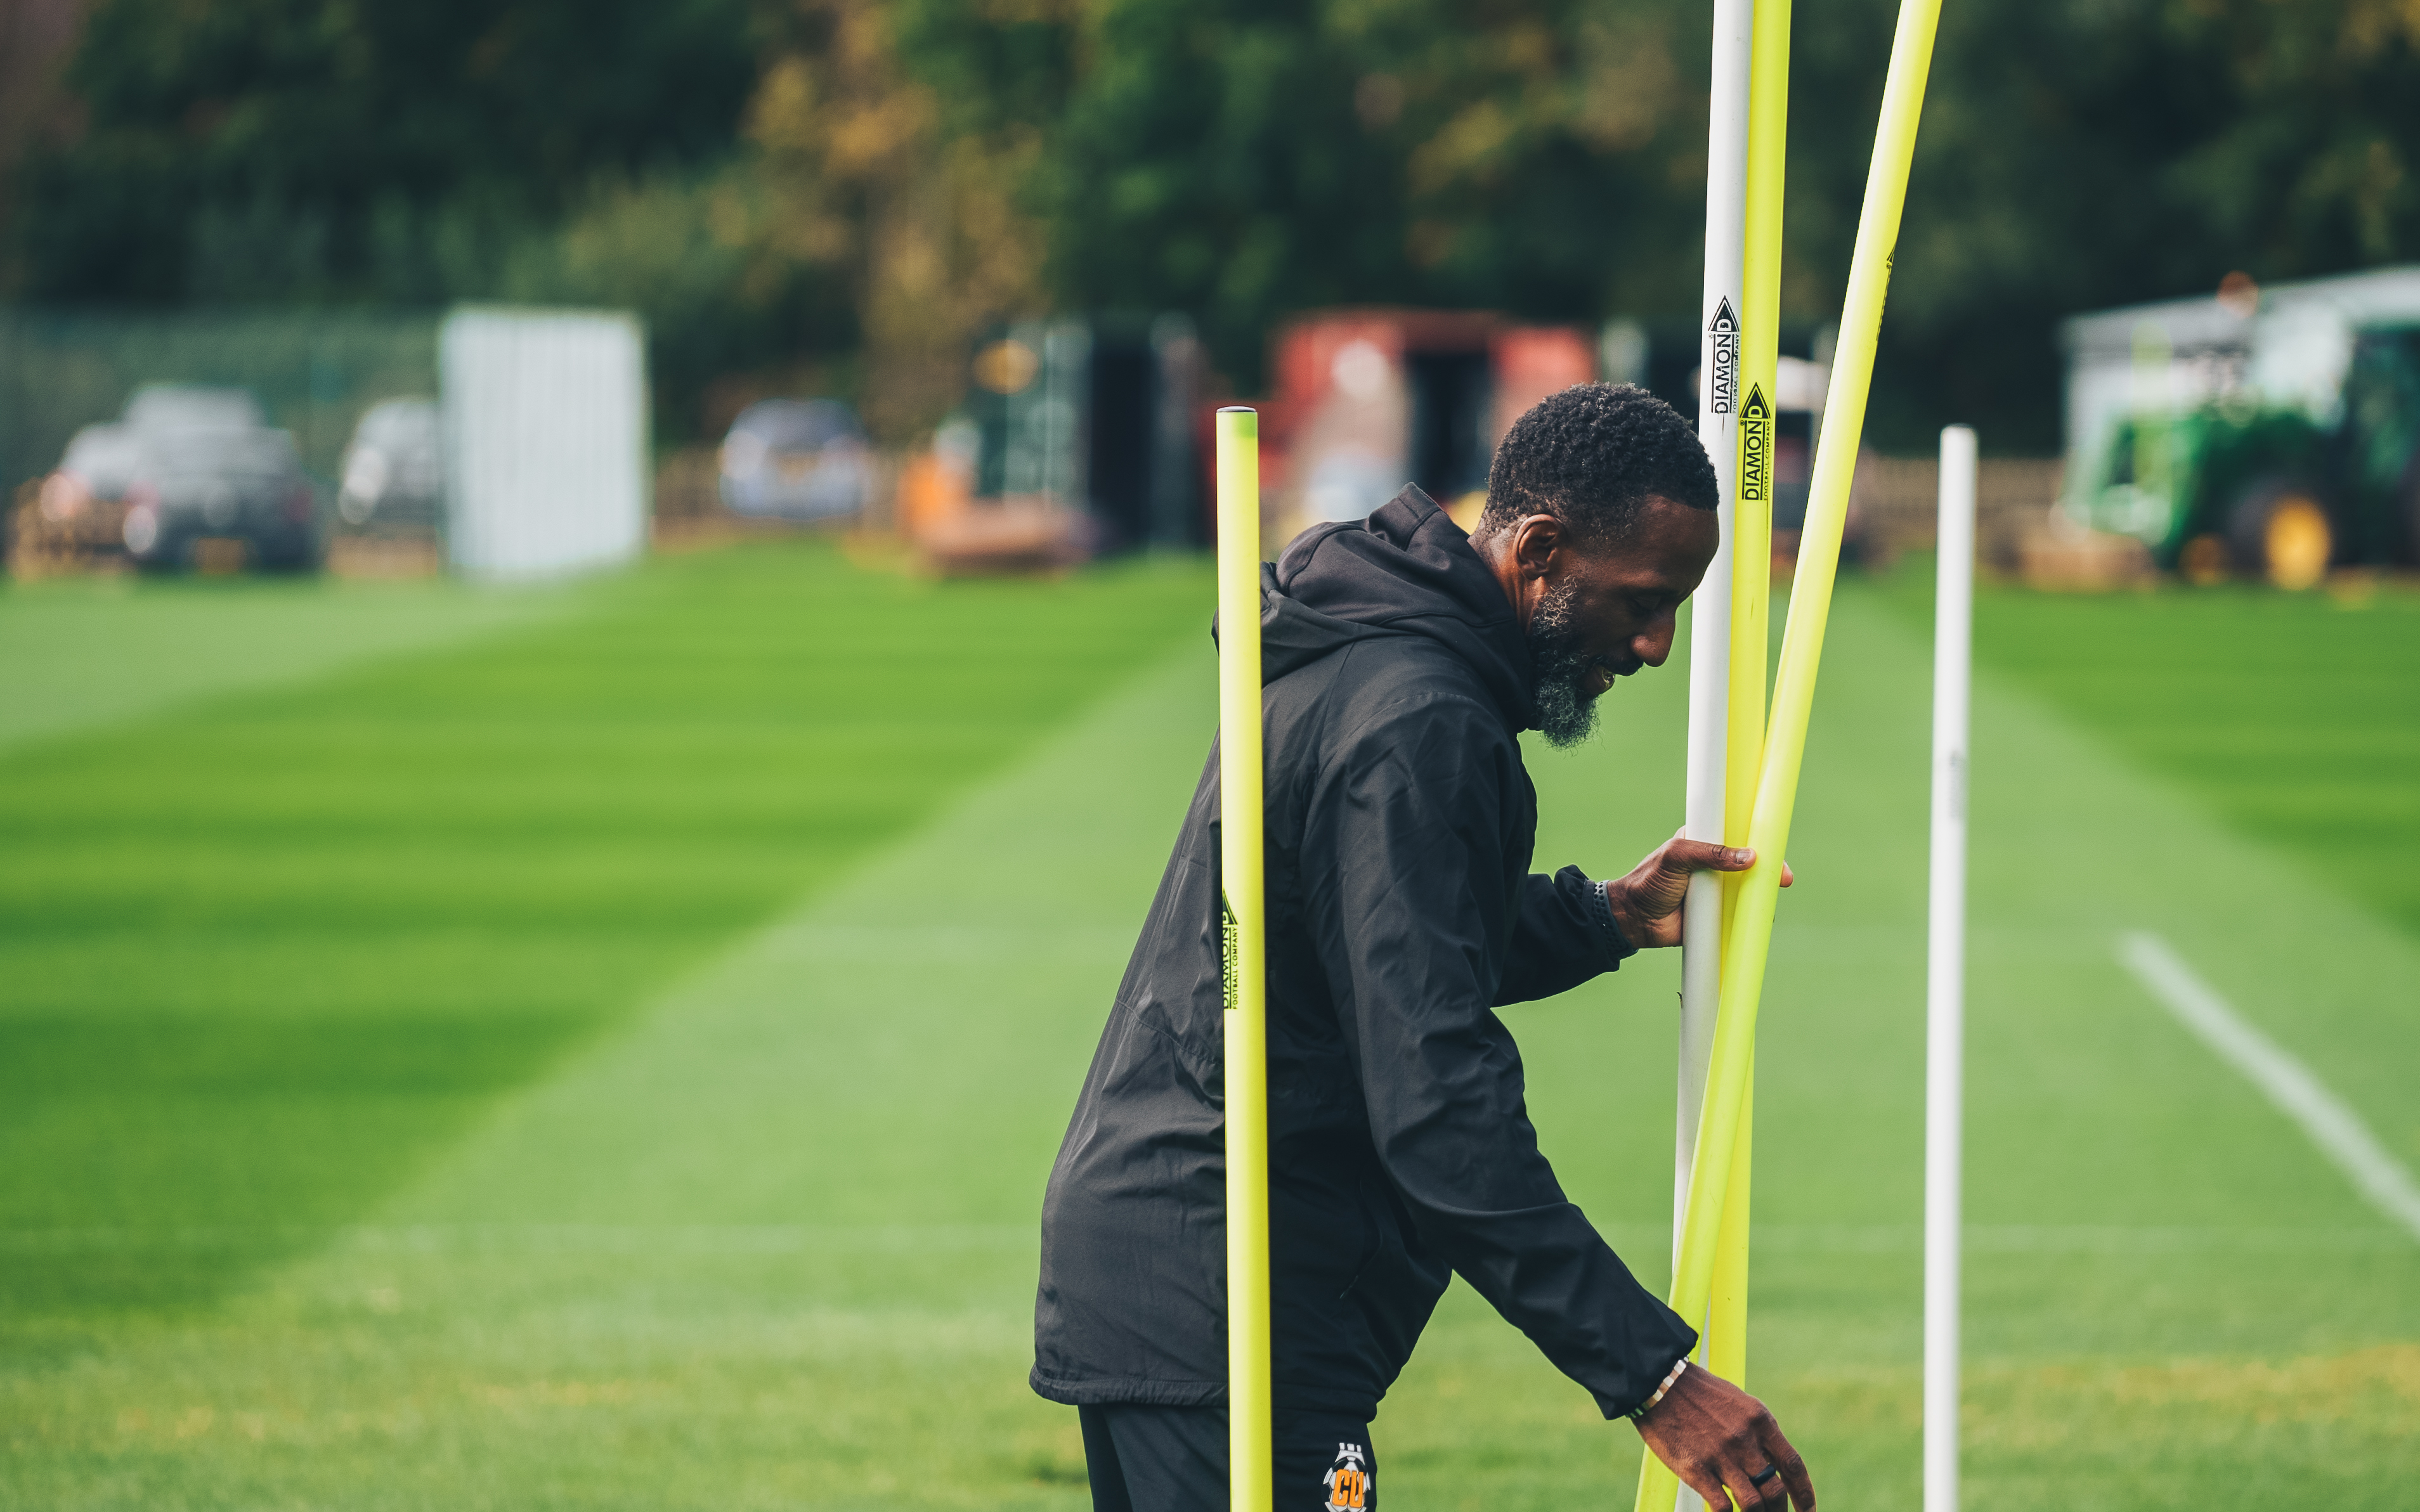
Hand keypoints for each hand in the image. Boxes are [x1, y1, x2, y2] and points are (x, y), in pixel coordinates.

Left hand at [1605, 830, 1791, 949]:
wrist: (1634, 919)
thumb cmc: (1649, 881)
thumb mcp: (1676, 858)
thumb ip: (1709, 853)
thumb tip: (1750, 857)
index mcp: (1704, 842)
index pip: (1736, 834)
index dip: (1758, 838)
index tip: (1774, 845)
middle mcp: (1714, 865)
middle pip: (1750, 863)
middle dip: (1770, 868)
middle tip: (1784, 877)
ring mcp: (1718, 890)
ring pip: (1749, 888)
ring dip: (1764, 893)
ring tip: (1774, 897)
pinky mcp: (1718, 914)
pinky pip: (1741, 914)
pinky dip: (1753, 915)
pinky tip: (1765, 917)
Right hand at [1633, 1362, 1813, 1510]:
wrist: (1658, 1381)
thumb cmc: (1699, 1393)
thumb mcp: (1739, 1404)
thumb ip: (1757, 1433)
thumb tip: (1771, 1464)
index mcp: (1760, 1421)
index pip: (1793, 1466)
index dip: (1804, 1494)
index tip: (1808, 1511)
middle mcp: (1745, 1440)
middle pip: (1776, 1490)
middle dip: (1779, 1511)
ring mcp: (1721, 1455)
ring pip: (1754, 1503)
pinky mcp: (1696, 1468)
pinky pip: (1722, 1506)